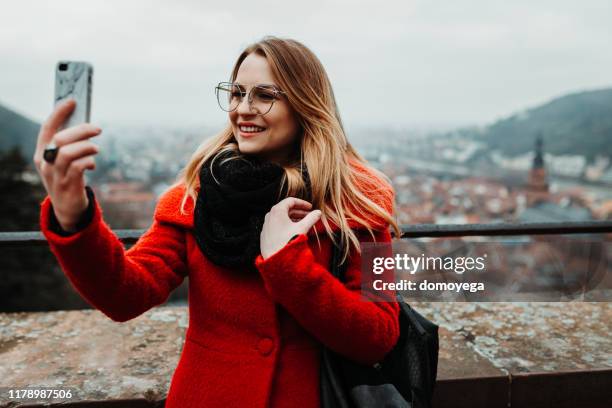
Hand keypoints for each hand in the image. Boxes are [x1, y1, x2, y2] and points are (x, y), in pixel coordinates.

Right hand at [32, 99, 101, 230]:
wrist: (67, 208)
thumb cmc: (67, 177)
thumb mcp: (63, 161)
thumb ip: (69, 145)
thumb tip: (86, 125)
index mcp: (41, 152)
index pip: (47, 128)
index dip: (58, 113)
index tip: (72, 101)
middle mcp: (45, 162)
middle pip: (60, 138)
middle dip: (81, 130)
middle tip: (98, 129)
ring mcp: (55, 174)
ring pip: (68, 152)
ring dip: (86, 146)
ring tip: (96, 149)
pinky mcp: (67, 185)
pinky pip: (78, 167)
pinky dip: (88, 161)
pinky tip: (92, 164)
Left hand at [260, 197, 321, 258]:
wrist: (276, 260)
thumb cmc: (287, 243)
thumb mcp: (302, 228)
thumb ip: (311, 218)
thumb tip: (318, 213)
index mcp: (277, 211)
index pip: (291, 201)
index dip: (302, 203)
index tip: (310, 207)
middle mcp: (270, 216)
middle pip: (286, 209)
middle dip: (299, 212)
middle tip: (309, 215)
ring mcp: (266, 225)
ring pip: (281, 218)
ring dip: (293, 219)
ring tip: (303, 223)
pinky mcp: (266, 234)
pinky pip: (277, 225)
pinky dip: (286, 225)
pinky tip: (293, 231)